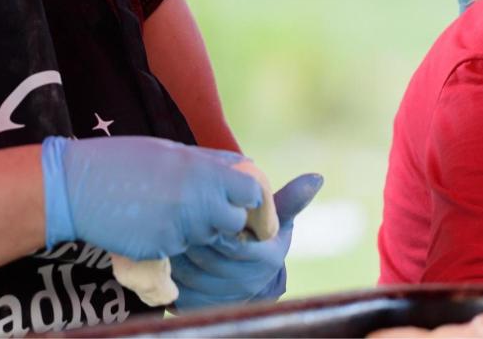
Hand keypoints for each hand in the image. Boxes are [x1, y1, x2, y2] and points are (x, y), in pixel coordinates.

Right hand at [41, 136, 261, 260]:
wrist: (76, 186)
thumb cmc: (122, 160)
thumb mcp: (170, 151)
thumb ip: (208, 164)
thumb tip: (244, 170)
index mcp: (201, 168)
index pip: (252, 191)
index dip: (254, 202)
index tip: (248, 209)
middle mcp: (196, 198)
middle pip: (233, 221)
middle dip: (224, 221)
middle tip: (202, 211)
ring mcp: (179, 226)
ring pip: (205, 237)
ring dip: (195, 229)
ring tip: (162, 207)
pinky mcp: (161, 248)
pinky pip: (179, 249)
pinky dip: (170, 240)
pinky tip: (147, 221)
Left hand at [171, 173, 322, 309]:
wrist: (251, 278)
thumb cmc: (263, 239)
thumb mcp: (278, 219)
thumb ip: (291, 200)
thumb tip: (317, 176)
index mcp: (267, 257)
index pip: (233, 239)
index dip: (214, 224)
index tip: (201, 205)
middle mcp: (248, 281)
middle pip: (207, 256)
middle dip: (190, 234)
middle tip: (176, 212)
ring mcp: (223, 297)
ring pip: (189, 272)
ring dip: (175, 250)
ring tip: (168, 228)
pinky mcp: (200, 305)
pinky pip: (177, 288)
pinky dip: (167, 270)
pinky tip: (165, 250)